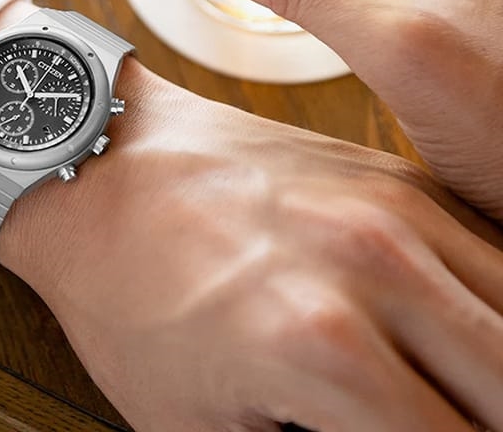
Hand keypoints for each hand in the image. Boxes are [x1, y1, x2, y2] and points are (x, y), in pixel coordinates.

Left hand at [0, 63, 502, 431]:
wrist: (107, 165)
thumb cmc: (127, 290)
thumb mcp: (192, 423)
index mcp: (323, 348)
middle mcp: (377, 269)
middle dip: (483, 420)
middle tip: (434, 419)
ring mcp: (395, 208)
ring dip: (494, 371)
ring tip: (456, 390)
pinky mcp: (396, 176)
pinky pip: (493, 255)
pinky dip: (491, 307)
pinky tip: (459, 335)